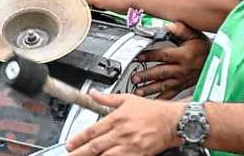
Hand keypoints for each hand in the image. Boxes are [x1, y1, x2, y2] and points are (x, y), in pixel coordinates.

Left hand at [65, 90, 182, 155]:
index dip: (78, 139)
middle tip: (71, 155)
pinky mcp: (138, 155)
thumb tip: (93, 94)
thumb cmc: (152, 111)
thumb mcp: (128, 99)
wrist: (173, 121)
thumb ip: (108, 99)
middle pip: (95, 146)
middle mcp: (121, 133)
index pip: (92, 131)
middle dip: (80, 152)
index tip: (70, 144)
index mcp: (116, 119)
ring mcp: (130, 146)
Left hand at [132, 22, 209, 98]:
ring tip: (138, 92)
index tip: (138, 56)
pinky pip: (170, 95)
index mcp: (183, 55)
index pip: (163, 55)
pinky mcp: (182, 87)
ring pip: (164, 86)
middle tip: (134, 78)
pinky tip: (151, 102)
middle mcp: (182, 69)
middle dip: (147, 76)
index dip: (150, 56)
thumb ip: (180, 29)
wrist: (217, 62)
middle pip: (161, 73)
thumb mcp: (194, 34)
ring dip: (150, 90)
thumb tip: (168, 25)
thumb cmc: (204, 48)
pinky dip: (160, 99)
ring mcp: (182, 80)